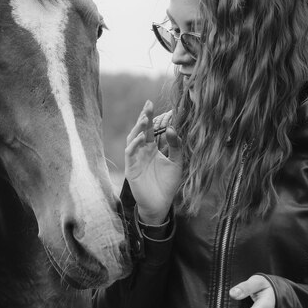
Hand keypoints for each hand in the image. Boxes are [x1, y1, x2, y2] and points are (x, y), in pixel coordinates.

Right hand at [125, 100, 181, 223]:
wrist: (160, 204)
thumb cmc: (167, 184)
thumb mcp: (177, 163)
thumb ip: (175, 146)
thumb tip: (170, 128)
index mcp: (152, 149)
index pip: (149, 129)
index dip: (150, 116)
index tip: (152, 103)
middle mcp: (142, 151)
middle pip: (140, 130)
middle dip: (143, 117)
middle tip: (148, 105)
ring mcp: (135, 159)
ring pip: (132, 139)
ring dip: (137, 128)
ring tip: (144, 118)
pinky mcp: (131, 168)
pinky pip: (130, 153)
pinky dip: (134, 144)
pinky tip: (141, 137)